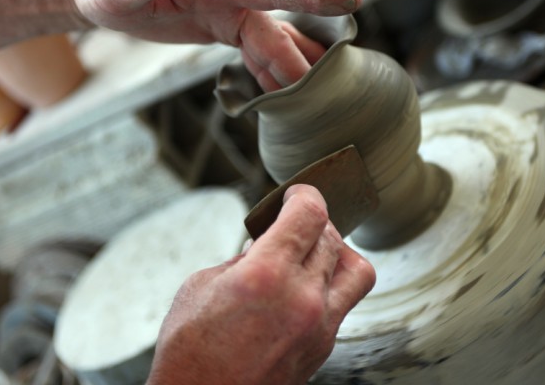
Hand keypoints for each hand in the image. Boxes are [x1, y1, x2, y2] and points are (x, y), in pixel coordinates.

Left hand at [73, 0, 360, 90]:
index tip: (351, 0)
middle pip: (275, 29)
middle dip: (299, 59)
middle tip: (323, 92)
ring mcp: (228, 11)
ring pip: (270, 43)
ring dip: (289, 70)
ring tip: (314, 101)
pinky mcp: (222, 26)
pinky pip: (255, 52)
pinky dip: (270, 72)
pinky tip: (283, 93)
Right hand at [147, 184, 375, 384]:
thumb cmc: (188, 350)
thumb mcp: (201, 286)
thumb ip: (240, 259)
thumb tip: (263, 245)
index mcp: (267, 273)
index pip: (311, 213)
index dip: (305, 194)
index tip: (296, 194)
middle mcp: (303, 298)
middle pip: (332, 237)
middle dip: (314, 221)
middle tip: (293, 224)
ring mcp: (319, 326)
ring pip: (356, 271)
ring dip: (338, 252)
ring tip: (312, 253)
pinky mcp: (323, 348)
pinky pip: (344, 303)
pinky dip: (330, 286)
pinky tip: (302, 289)